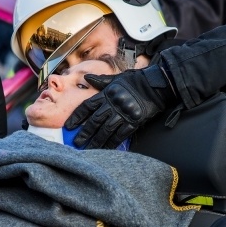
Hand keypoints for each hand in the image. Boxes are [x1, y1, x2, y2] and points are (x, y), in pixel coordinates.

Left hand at [63, 64, 179, 148]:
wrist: (156, 85)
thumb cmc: (136, 80)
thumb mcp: (117, 77)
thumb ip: (101, 81)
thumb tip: (86, 78)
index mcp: (107, 93)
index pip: (87, 106)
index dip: (77, 117)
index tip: (69, 126)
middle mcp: (113, 104)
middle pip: (95, 121)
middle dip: (84, 133)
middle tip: (76, 142)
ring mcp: (123, 114)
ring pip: (106, 130)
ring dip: (96, 141)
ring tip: (87, 149)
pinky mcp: (133, 121)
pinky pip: (120, 135)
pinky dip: (112, 143)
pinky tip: (105, 149)